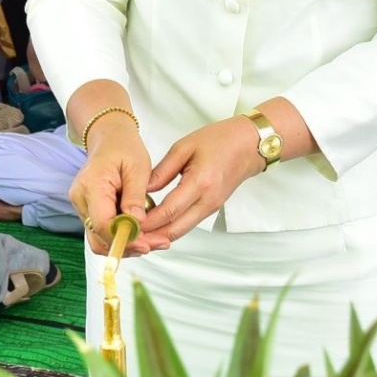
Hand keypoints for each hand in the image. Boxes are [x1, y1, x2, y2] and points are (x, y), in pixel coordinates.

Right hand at [71, 122, 155, 256]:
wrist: (109, 138)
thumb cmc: (124, 148)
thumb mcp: (138, 168)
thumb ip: (135, 197)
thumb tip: (137, 224)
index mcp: (92, 185)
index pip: (103, 224)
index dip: (125, 238)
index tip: (148, 243)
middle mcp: (81, 199)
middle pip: (99, 237)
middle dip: (128, 246)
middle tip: (156, 244)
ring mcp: (82, 206)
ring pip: (100, 239)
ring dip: (126, 245)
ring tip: (153, 240)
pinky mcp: (88, 211)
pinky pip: (102, 232)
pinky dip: (121, 237)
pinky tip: (142, 234)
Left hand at [138, 117, 267, 246]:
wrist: (249, 145)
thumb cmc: (219, 140)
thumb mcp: (184, 147)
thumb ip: (162, 170)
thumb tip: (142, 190)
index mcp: (200, 183)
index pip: (169, 211)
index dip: (147, 221)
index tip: (128, 223)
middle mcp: (207, 201)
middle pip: (174, 230)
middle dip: (149, 236)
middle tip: (128, 236)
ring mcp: (211, 208)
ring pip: (180, 231)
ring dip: (158, 236)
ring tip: (136, 234)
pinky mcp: (211, 209)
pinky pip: (187, 225)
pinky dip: (169, 229)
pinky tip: (154, 226)